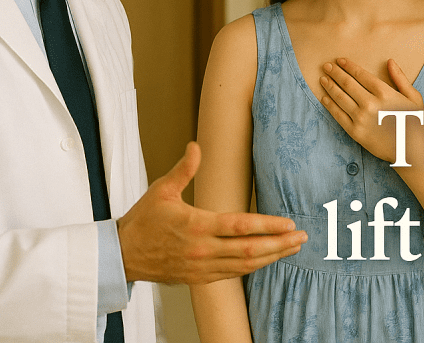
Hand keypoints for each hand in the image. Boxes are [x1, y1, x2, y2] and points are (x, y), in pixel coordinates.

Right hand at [117, 141, 306, 283]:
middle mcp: (203, 249)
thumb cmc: (143, 221)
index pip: (241, 226)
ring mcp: (202, 266)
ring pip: (245, 265)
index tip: (289, 224)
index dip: (268, 226)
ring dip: (272, 257)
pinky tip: (267, 260)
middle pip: (250, 249)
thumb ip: (183, 169)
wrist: (121, 255)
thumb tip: (196, 146)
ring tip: (292, 248)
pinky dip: (253, 268)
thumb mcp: (161, 190)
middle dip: (280, 244)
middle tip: (302, 237)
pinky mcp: (199, 278)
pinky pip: (233, 275)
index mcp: (197, 225)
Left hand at [319, 57, 423, 163]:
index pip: (361, 74)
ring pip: (340, 98)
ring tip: (323, 79)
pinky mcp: (355, 132)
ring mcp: (361, 118)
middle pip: (347, 84)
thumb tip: (390, 61)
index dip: (348, 66)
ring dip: (330, 86)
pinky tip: (324, 98)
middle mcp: (370, 103)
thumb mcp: (414, 97)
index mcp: (385, 93)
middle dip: (335, 73)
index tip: (339, 60)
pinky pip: (338, 115)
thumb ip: (400, 78)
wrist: (411, 152)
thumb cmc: (415, 123)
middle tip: (326, 66)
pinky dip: (330, 105)